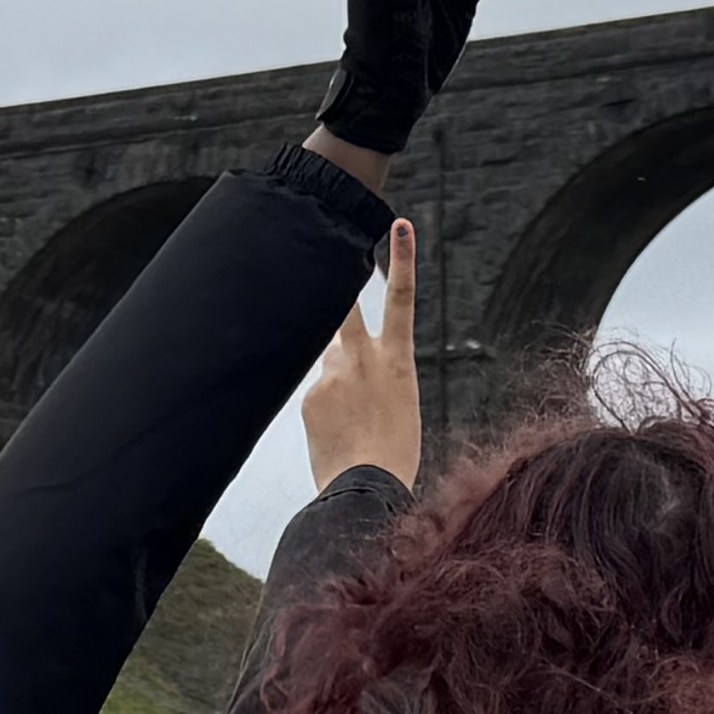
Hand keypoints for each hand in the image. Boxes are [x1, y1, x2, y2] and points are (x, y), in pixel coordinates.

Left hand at [297, 219, 421, 491]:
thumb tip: (337, 363)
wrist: (368, 487)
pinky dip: (322, 412)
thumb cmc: (393, 452)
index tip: (399, 226)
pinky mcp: (310, 395)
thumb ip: (373, 373)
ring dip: (335, 382)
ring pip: (328, 363)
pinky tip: (335, 435)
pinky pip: (313, 395)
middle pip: (344, 309)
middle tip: (325, 264)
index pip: (402, 298)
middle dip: (335, 289)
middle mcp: (364, 357)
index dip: (403, 259)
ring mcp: (334, 374)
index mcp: (398, 359)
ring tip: (349, 421)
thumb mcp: (399, 403)